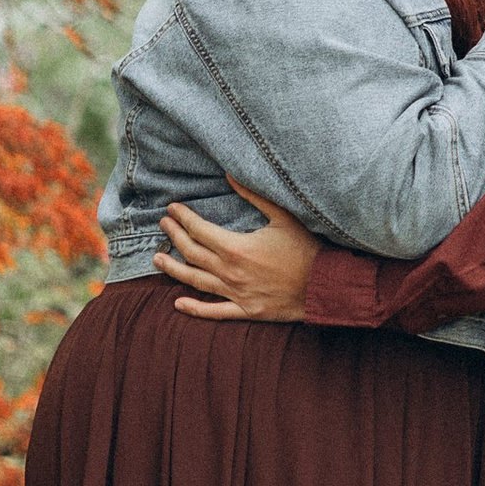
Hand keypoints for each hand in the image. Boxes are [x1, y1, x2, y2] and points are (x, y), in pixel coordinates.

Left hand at [157, 182, 319, 321]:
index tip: (172, 209)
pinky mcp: (245, 310)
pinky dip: (195, 309)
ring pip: (196, 281)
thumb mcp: (283, 217)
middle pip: (192, 253)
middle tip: (163, 226)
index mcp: (236, 247)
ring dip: (174, 270)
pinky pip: (214, 311)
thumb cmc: (307, 249)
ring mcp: (236, 294)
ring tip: (158, 260)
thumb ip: (254, 196)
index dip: (183, 218)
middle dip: (174, 237)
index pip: (199, 230)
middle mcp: (230, 272)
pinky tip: (178, 304)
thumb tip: (230, 174)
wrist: (326, 285)